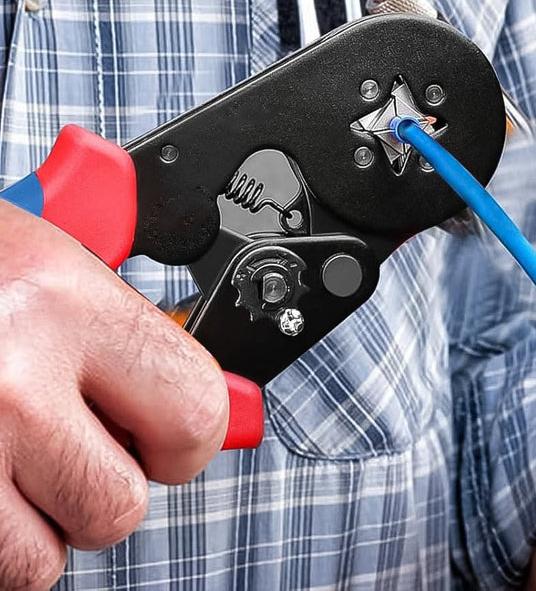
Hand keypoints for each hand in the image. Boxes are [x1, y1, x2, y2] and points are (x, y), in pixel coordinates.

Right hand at [0, 201, 228, 589]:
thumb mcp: (54, 268)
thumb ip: (134, 339)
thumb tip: (222, 413)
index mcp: (68, 302)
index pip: (193, 413)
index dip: (188, 436)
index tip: (169, 433)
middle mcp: (11, 377)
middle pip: (118, 506)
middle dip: (101, 485)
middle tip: (71, 441)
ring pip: (41, 560)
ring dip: (32, 524)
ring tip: (8, 455)